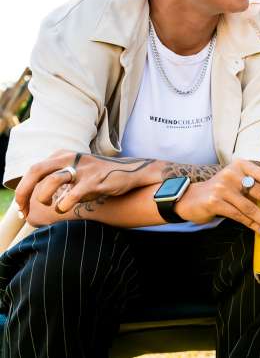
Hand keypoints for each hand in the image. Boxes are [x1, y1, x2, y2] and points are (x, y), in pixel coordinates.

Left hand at [16, 151, 159, 218]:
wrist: (131, 173)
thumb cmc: (99, 177)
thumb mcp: (75, 172)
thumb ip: (55, 177)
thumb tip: (32, 197)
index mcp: (63, 155)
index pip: (34, 170)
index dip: (22, 190)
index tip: (22, 208)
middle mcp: (71, 158)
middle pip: (36, 170)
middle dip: (24, 192)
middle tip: (23, 210)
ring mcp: (83, 168)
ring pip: (52, 181)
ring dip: (44, 197)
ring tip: (50, 205)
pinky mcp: (95, 180)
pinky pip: (72, 195)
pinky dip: (63, 206)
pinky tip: (64, 209)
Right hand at [176, 160, 259, 235]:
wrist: (191, 197)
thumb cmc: (222, 190)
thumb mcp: (239, 181)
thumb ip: (257, 185)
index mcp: (243, 165)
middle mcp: (233, 173)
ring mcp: (223, 187)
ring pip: (251, 207)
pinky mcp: (215, 202)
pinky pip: (239, 216)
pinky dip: (252, 225)